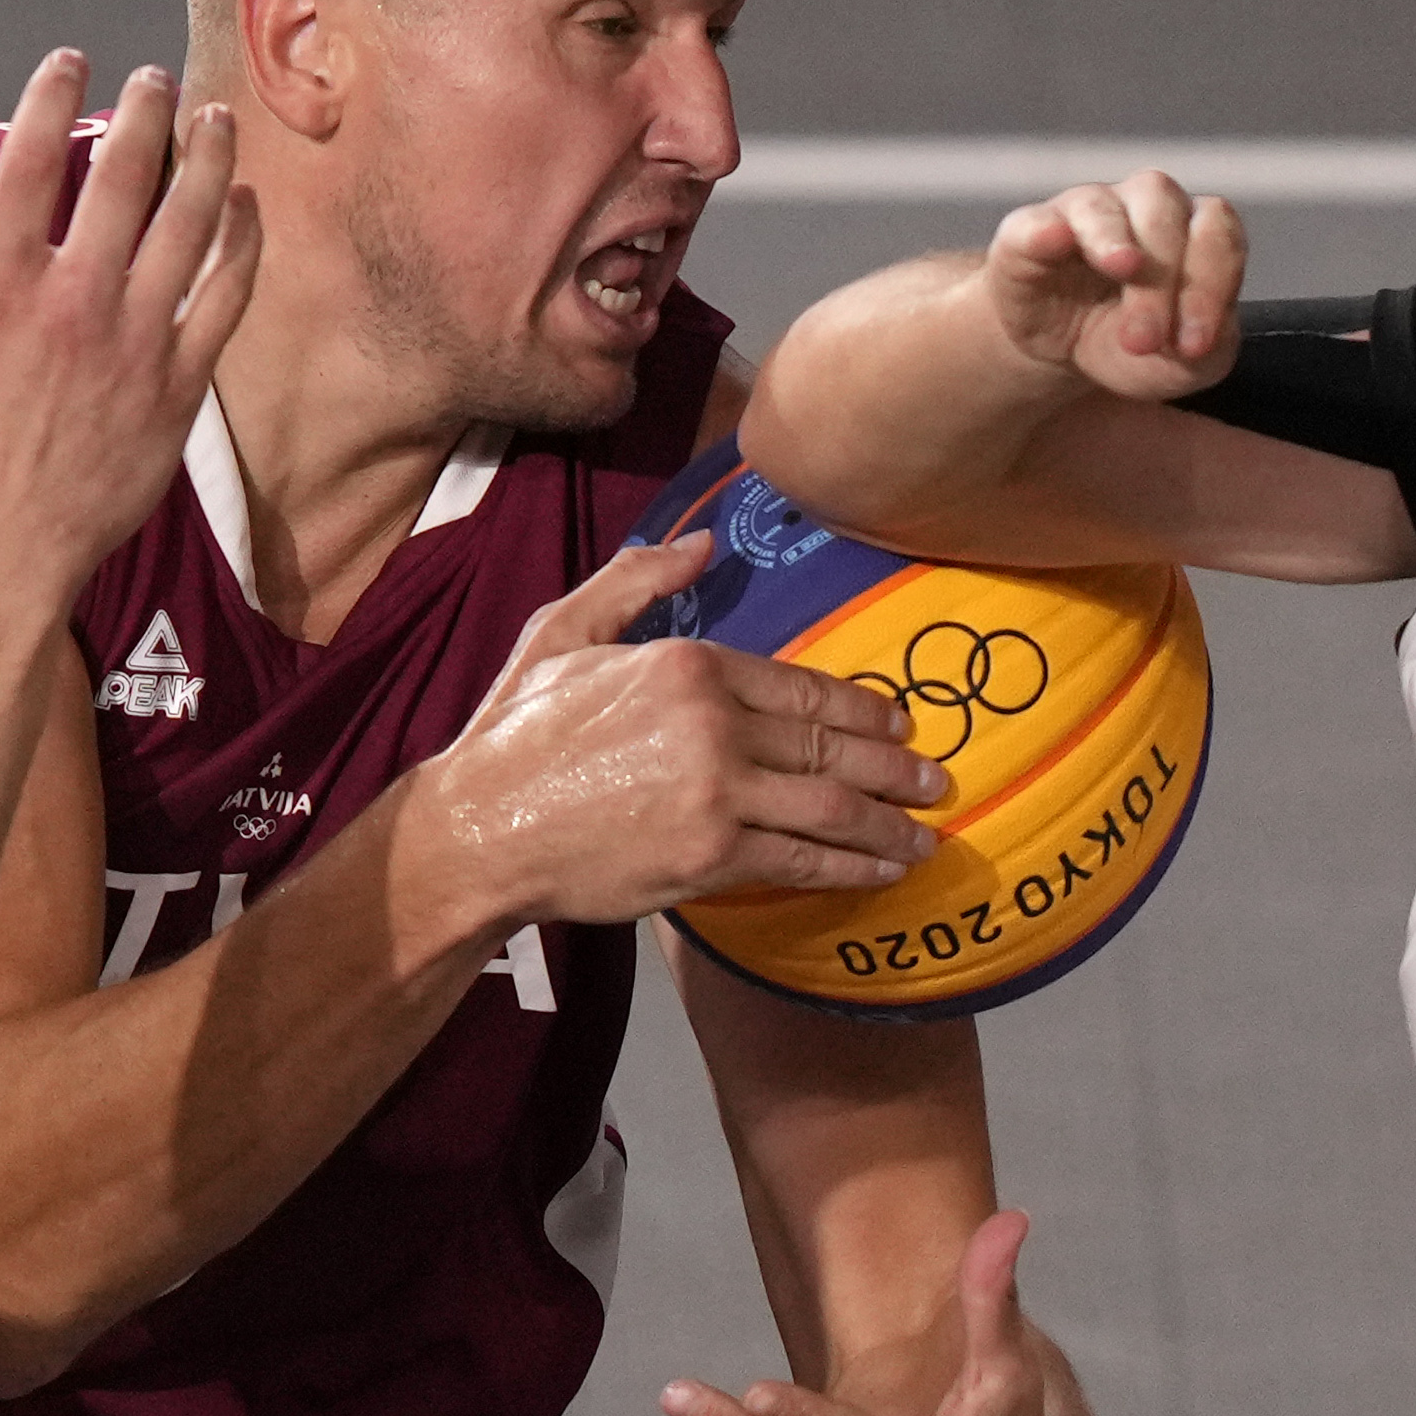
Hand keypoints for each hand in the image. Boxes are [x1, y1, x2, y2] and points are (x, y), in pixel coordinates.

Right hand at [0, 51, 260, 593]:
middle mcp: (74, 298)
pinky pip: (225, 295)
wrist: (2, 550)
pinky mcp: (178, 384)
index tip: (69, 59)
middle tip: (156, 81)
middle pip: (124, 174)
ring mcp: (135, 340)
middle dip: (145, 111)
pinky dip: (242, 241)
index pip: (30, 160)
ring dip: (208, 157)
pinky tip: (247, 204)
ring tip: (218, 117)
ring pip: (189, 222)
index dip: (52, 96)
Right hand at [409, 535, 947, 932]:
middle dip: (896, 765)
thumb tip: (701, 545)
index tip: (897, 721)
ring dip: (891, 823)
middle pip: (831, 744)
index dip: (862, 708)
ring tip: (926, 833)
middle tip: (935, 777)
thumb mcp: (563, 633)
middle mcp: (714, 724)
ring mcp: (717, 793)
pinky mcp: (711, 856)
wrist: (479, 830)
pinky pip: (803, 861)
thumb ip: (636, 581)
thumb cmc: (515, 735)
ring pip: (833, 807)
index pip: (802, 684)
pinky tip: (882, 871)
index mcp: (687, 664)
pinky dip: (853, 868)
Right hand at [982, 170, 1246, 403]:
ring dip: (1115, 245)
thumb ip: (1211, 352)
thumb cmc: (1130, 345)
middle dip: (1162, 282)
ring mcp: (1084, 211)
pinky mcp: (1028, 232)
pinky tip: (1056, 241)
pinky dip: (1047, 231)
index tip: (1194, 346)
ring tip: (1123, 271)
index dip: (1212, 283)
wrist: (1060, 354)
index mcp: (1191, 229)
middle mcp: (1143, 206)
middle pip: (1165, 215)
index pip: (1217, 233)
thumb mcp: (1180, 365)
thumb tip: (1198, 338)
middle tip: (1144, 341)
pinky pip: (1037, 222)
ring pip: (1105, 208)